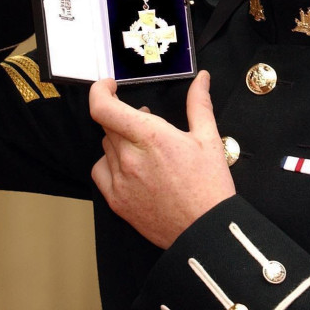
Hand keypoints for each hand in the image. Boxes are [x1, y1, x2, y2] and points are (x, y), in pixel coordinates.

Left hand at [89, 71, 235, 248]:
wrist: (206, 231)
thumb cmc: (210, 185)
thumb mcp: (208, 138)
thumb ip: (199, 103)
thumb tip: (201, 78)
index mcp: (150, 137)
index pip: (103, 108)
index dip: (100, 91)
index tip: (110, 86)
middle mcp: (129, 157)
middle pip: (108, 124)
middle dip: (123, 115)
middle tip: (145, 118)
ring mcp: (120, 181)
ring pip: (106, 146)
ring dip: (119, 138)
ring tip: (143, 144)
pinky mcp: (117, 202)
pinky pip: (101, 171)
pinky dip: (110, 162)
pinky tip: (130, 165)